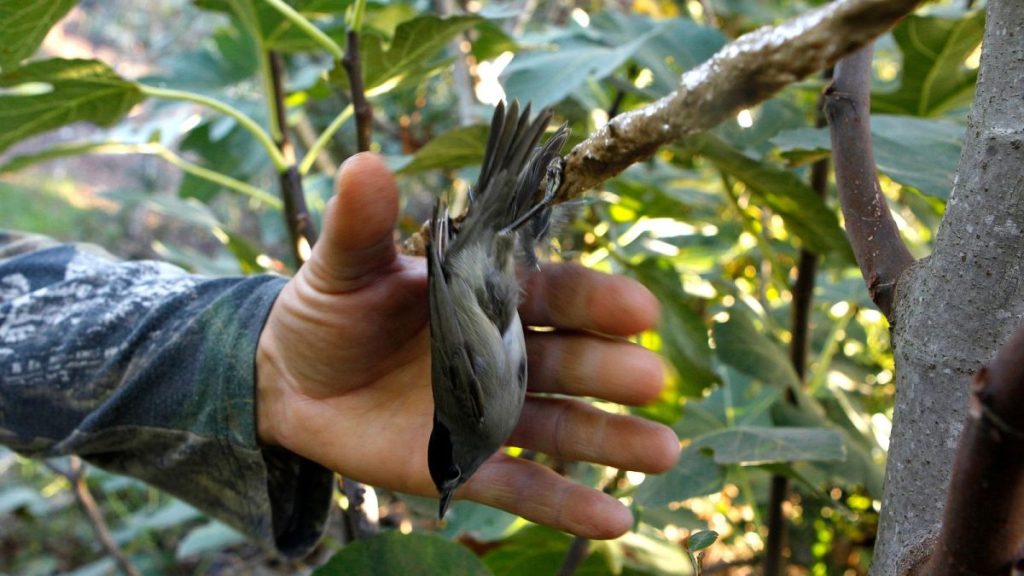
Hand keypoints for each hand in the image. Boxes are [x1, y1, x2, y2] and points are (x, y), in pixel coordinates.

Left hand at [256, 153, 679, 538]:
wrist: (289, 379)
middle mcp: (501, 355)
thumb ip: (362, 225)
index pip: (552, 295)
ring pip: (561, 427)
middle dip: (610, 369)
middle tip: (651, 378)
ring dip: (612, 440)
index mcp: (485, 298)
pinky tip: (615, 522)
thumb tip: (365, 162)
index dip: (595, 301)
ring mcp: (488, 414)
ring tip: (663, 451)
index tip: (639, 309)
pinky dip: (567, 505)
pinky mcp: (464, 466)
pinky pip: (522, 488)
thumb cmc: (327, 311)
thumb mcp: (343, 266)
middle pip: (567, 360)